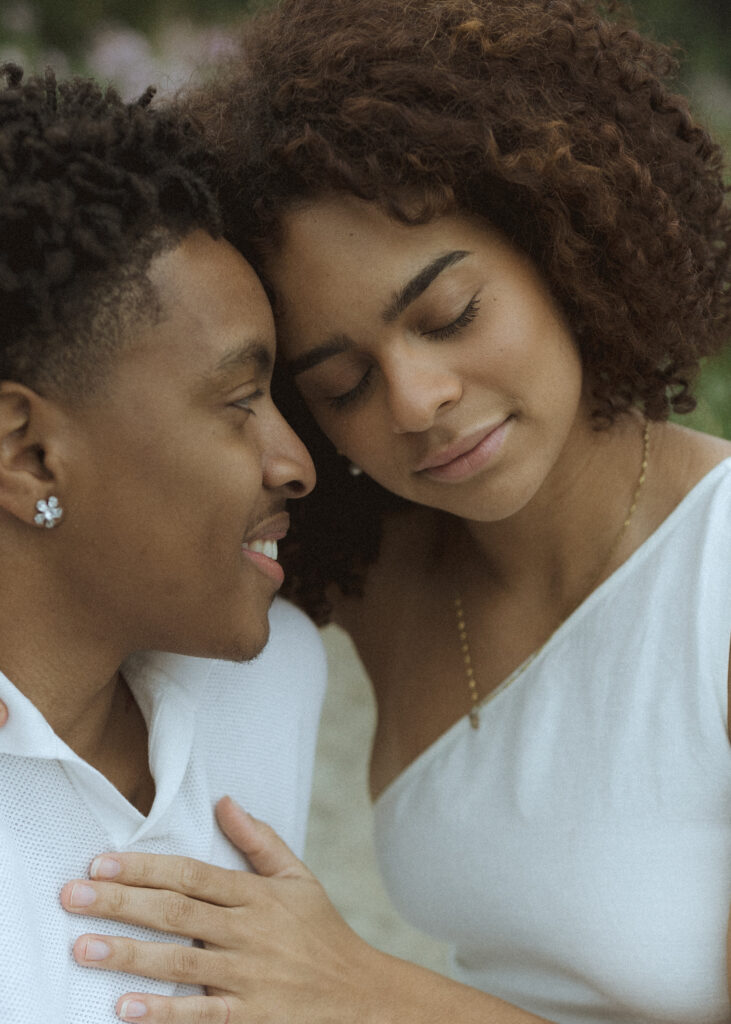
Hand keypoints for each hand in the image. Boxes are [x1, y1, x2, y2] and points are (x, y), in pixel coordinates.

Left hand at [60, 797, 386, 1022]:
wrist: (363, 996)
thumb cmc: (323, 932)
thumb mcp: (298, 878)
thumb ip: (259, 840)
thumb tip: (225, 801)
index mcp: (257, 895)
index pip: (192, 875)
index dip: (146, 867)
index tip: (102, 862)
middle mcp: (249, 932)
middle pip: (176, 912)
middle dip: (121, 902)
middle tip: (73, 894)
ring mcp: (249, 977)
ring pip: (180, 962)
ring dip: (128, 954)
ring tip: (83, 947)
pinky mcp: (251, 1018)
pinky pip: (202, 1015)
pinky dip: (164, 1013)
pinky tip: (125, 1007)